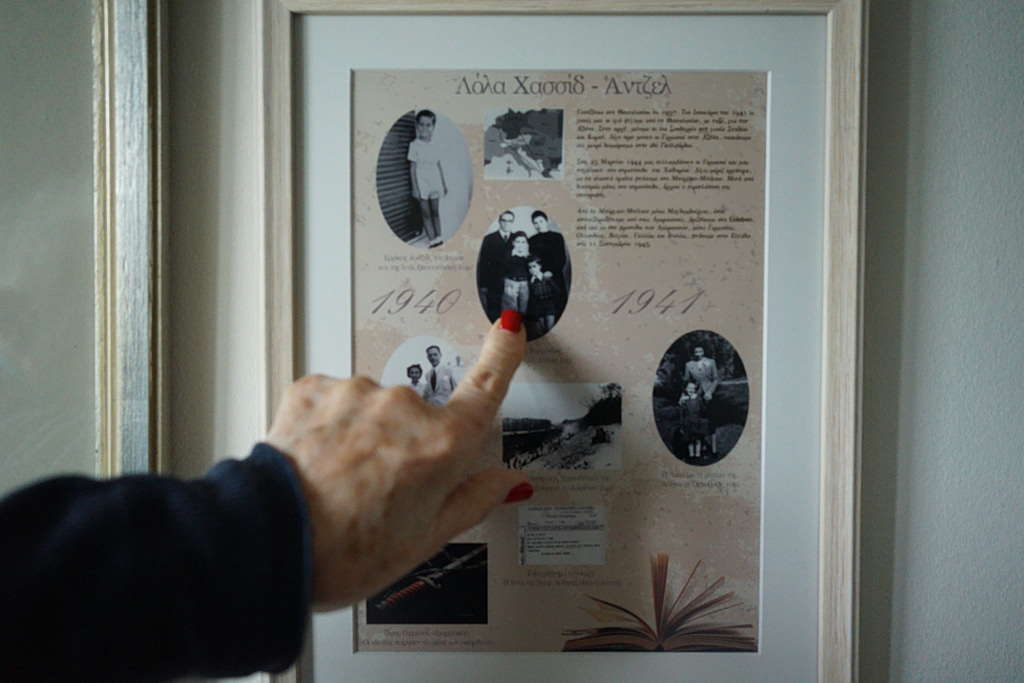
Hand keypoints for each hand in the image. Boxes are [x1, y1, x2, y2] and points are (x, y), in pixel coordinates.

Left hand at [265, 313, 529, 610]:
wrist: (271, 539)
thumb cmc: (345, 550)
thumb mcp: (425, 539)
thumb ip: (473, 500)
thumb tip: (507, 482)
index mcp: (442, 444)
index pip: (485, 387)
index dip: (502, 354)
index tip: (509, 327)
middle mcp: (404, 408)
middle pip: (420, 416)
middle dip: (406, 444)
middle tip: (380, 491)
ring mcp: (357, 392)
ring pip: (373, 408)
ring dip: (364, 435)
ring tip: (341, 483)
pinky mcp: (315, 387)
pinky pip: (336, 400)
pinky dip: (331, 425)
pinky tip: (319, 461)